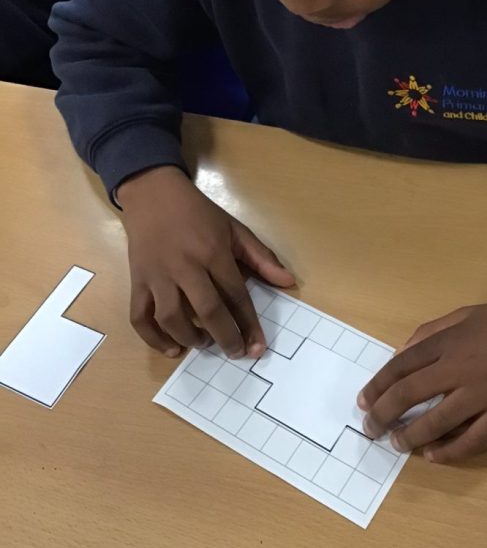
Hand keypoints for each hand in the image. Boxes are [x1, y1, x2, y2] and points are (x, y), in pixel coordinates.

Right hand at [119, 166, 294, 359]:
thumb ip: (261, 257)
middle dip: (226, 338)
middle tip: (236, 353)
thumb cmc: (198, 213)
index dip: (249, 324)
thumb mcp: (234, 228)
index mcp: (213, 252)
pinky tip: (171, 348)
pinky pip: (140, 316)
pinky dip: (153, 338)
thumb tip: (288, 282)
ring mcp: (158, 275)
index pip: (236, 295)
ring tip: (205, 344)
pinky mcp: (137, 280)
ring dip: (191, 338)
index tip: (258, 347)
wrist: (154, 193)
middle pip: (208, 310)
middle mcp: (185, 266)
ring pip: (172, 317)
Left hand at [358, 283, 486, 462]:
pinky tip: (433, 455)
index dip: (376, 387)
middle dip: (382, 416)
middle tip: (370, 430)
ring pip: (435, 423)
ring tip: (397, 444)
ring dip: (409, 437)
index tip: (364, 402)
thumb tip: (401, 354)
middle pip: (407, 395)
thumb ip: (432, 332)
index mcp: (449, 340)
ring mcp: (484, 393)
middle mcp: (460, 367)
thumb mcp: (467, 313)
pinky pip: (472, 440)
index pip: (399, 367)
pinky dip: (449, 452)